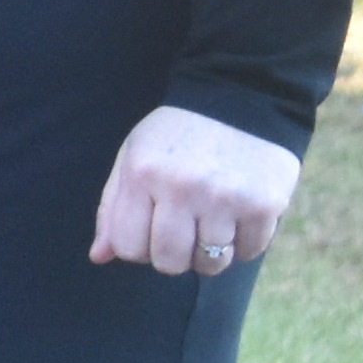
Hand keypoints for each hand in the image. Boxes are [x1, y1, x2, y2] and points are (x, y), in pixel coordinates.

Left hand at [87, 103, 300, 277]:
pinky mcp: (264, 206)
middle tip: (180, 232)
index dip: (136, 248)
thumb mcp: (133, 157)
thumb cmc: (176, 135)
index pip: (127, 247)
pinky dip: (241, 245)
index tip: (148, 232)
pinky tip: (236, 216)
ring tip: (209, 223)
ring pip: (211, 264)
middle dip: (172, 256)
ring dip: (208, 254)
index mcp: (142, 174)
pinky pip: (247, 253)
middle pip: (169, 262)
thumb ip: (113, 207)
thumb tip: (98, 257)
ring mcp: (225, 199)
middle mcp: (182, 188)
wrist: (238, 98)